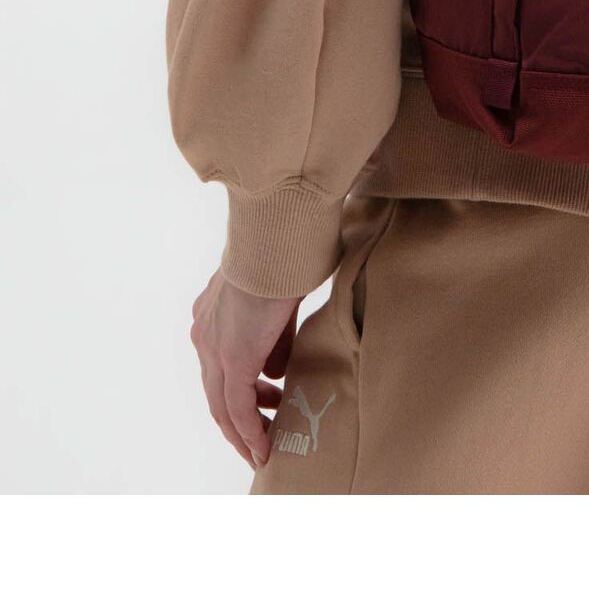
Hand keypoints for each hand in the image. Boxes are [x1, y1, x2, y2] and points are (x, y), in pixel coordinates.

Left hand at [190, 268, 298, 468]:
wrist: (279, 236)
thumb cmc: (286, 255)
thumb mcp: (278, 301)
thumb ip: (274, 337)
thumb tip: (274, 372)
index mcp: (213, 312)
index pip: (219, 364)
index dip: (240, 389)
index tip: (264, 401)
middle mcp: (205, 333)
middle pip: (216, 390)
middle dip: (243, 414)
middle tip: (268, 427)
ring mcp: (214, 347)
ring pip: (222, 406)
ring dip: (244, 430)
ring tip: (268, 444)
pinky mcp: (233, 359)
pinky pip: (235, 409)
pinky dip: (250, 432)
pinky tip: (264, 448)